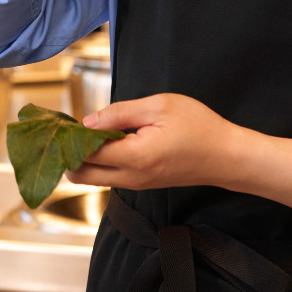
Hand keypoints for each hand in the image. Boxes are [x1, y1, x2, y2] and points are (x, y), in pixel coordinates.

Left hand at [66, 93, 247, 190]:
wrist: (226, 157)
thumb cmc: (198, 127)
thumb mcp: (160, 106)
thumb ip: (120, 113)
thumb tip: (88, 121)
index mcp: (135, 156)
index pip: (86, 153)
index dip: (71, 136)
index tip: (65, 119)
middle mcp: (131, 177)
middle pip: (80, 175)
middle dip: (69, 152)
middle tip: (72, 128)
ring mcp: (135, 184)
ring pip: (92, 178)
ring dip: (83, 157)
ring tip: (89, 130)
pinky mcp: (140, 184)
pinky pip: (108, 176)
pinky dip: (98, 161)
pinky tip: (105, 139)